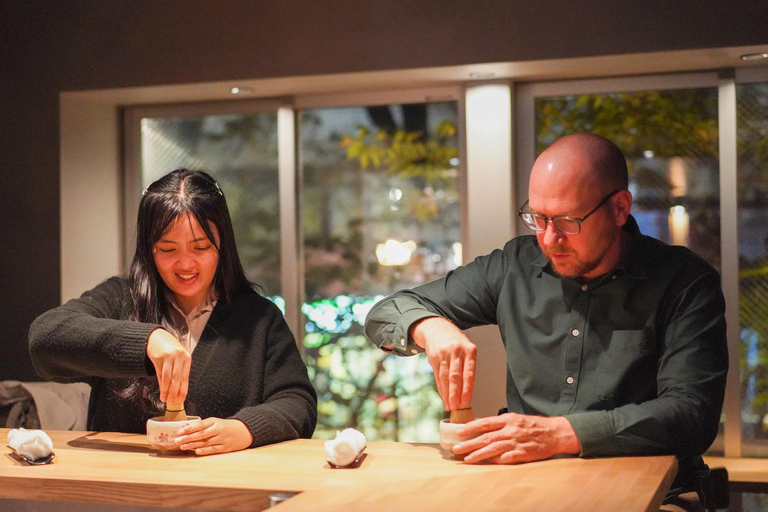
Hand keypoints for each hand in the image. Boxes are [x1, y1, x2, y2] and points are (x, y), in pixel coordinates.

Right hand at [146, 328, 190, 404]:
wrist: (157, 338)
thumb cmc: (170, 350)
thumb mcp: (177, 359)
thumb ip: (179, 372)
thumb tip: (177, 391)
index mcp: (187, 358)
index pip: (185, 377)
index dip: (183, 390)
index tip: (181, 400)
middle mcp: (179, 356)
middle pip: (177, 378)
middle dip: (174, 392)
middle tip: (172, 402)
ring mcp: (169, 356)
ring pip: (168, 377)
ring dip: (166, 390)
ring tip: (165, 399)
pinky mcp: (159, 357)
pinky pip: (160, 374)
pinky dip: (160, 384)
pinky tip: (161, 391)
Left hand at [175, 418, 252, 454]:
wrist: (244, 431)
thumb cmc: (225, 426)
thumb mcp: (214, 422)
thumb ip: (201, 425)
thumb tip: (185, 426)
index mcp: (215, 421)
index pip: (200, 425)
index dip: (189, 428)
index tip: (179, 432)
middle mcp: (218, 429)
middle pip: (201, 434)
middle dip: (188, 437)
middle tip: (177, 440)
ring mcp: (222, 439)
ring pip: (206, 442)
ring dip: (193, 445)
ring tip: (183, 447)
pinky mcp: (225, 447)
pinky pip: (213, 449)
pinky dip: (205, 451)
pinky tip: (197, 452)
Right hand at [411, 317, 475, 410]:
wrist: (438, 329)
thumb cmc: (457, 343)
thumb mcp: (467, 350)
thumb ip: (467, 368)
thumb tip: (467, 393)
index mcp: (469, 350)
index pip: (469, 373)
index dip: (467, 389)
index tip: (466, 402)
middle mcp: (456, 351)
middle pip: (455, 376)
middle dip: (455, 394)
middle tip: (456, 407)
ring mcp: (443, 354)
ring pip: (445, 378)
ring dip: (447, 394)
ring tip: (449, 405)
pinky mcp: (433, 357)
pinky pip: (437, 376)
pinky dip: (440, 388)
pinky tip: (443, 397)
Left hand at [453, 413, 580, 463]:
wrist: (554, 433)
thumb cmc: (533, 426)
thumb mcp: (515, 419)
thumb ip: (499, 424)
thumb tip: (481, 429)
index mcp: (508, 419)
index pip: (485, 422)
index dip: (471, 427)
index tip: (459, 432)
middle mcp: (510, 430)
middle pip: (486, 437)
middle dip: (469, 443)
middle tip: (456, 448)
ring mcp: (517, 442)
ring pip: (494, 448)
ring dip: (479, 454)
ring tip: (467, 459)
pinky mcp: (524, 453)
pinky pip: (508, 458)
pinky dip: (497, 461)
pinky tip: (488, 464)